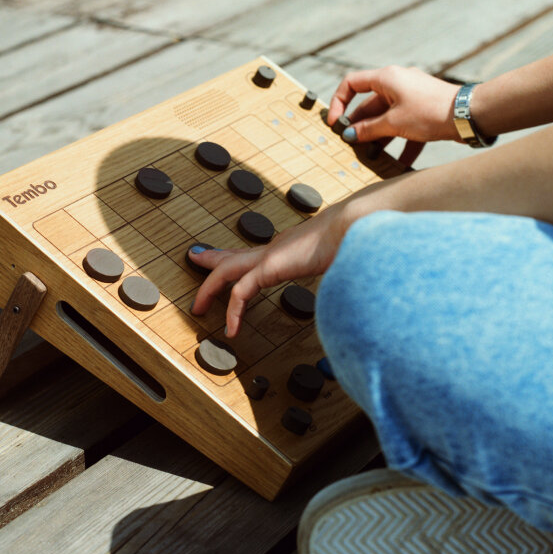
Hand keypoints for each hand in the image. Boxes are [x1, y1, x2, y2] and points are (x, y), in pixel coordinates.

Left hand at [189, 206, 346, 337]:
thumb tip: (349, 283)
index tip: (228, 258)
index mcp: (290, 246)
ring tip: (198, 306)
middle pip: (233, 255)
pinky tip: (231, 328)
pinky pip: (241, 292)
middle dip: (212, 259)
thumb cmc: (355, 240)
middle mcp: (276, 248)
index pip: (256, 253)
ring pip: (227, 270)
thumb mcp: (341, 260)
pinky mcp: (270, 267)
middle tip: (195, 258)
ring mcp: (270, 255)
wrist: (357, 225)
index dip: (239, 256)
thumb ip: (335, 270)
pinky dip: (233, 310)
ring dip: (209, 286)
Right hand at [328, 65, 460, 165]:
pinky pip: (405, 126)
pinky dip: (401, 142)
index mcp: (387, 78)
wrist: (469, 116)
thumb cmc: (432, 112)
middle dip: (360, 126)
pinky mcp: (424, 110)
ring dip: (378, 137)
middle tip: (351, 144)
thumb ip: (369, 129)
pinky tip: (398, 162)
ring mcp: (412, 96)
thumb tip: (350, 135)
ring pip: (387, 117)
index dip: (339, 102)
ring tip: (371, 156)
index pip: (352, 83)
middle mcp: (398, 83)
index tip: (336, 123)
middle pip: (369, 104)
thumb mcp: (394, 123)